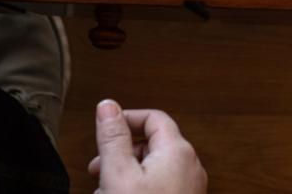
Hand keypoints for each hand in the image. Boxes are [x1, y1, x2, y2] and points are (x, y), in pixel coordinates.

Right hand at [89, 100, 206, 193]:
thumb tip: (108, 106)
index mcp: (178, 151)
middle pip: (152, 143)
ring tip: (108, 187)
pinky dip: (140, 186)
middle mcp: (190, 167)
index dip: (125, 119)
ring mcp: (189, 188)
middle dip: (122, 151)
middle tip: (101, 165)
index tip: (105, 128)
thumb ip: (113, 138)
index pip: (153, 116)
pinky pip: (160, 185)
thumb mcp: (119, 173)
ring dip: (128, 171)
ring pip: (153, 167)